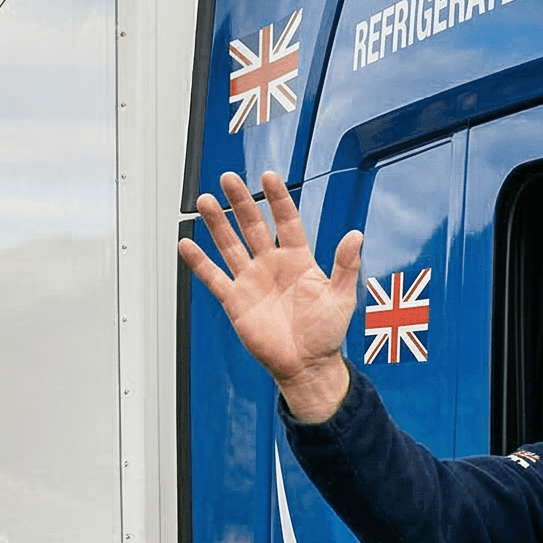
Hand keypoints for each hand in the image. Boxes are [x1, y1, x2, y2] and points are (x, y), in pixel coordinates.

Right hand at [177, 169, 363, 422]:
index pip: (287, 221)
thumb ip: (346, 266)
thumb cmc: (326, 334)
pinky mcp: (235, 301)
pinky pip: (214, 277)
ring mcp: (252, 281)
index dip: (278, 199)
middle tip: (228, 178)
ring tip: (205, 201)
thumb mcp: (341, 297)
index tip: (268, 176)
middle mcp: (272, 265)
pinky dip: (199, 262)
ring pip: (230, 245)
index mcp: (299, 259)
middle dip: (241, 202)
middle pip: (253, 225)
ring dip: (217, 223)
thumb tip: (356, 235)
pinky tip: (186, 244)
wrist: (307, 366)